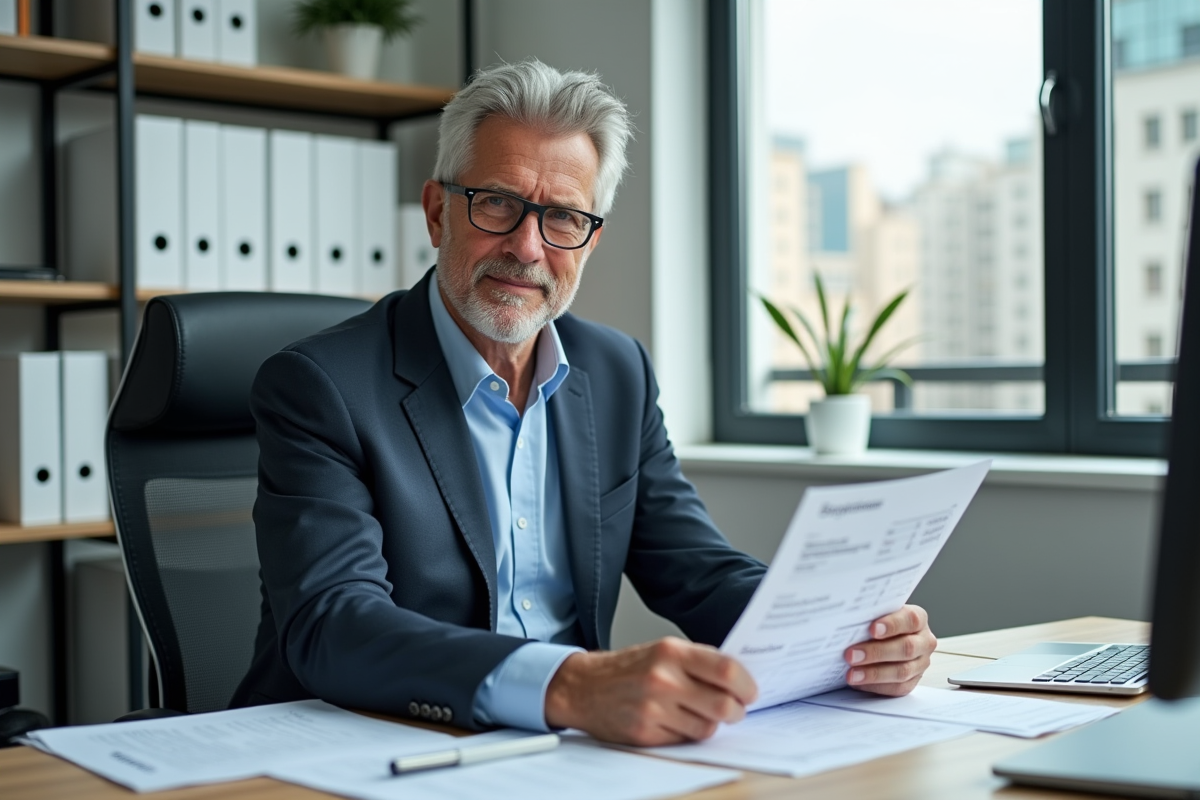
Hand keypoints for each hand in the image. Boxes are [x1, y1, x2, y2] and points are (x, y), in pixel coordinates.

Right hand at [544, 637, 756, 745]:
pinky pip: (685, 740)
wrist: (583, 687)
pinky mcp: (645, 733)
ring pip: (707, 727)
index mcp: (671, 652)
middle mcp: (663, 679)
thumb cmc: (629, 668)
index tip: (751, 691)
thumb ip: (699, 661)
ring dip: (711, 724)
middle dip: (736, 710)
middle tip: (735, 708)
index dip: (747, 685)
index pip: (727, 671)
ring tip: (699, 713)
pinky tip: (676, 721)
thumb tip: (740, 678)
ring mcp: (653, 709)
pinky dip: (687, 733)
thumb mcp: (663, 650)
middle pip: (724, 705)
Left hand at [843, 604, 935, 696]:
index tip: (872, 629)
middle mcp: (924, 641)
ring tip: (852, 673)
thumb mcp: (876, 615)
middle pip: (906, 648)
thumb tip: (849, 619)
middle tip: (851, 655)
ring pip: (902, 671)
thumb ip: (870, 615)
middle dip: (876, 652)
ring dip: (874, 673)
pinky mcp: (912, 682)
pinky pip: (897, 688)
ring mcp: (920, 663)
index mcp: (918, 619)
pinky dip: (876, 686)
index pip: (910, 619)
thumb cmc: (876, 624)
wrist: (881, 640)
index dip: (892, 624)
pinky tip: (859, 682)